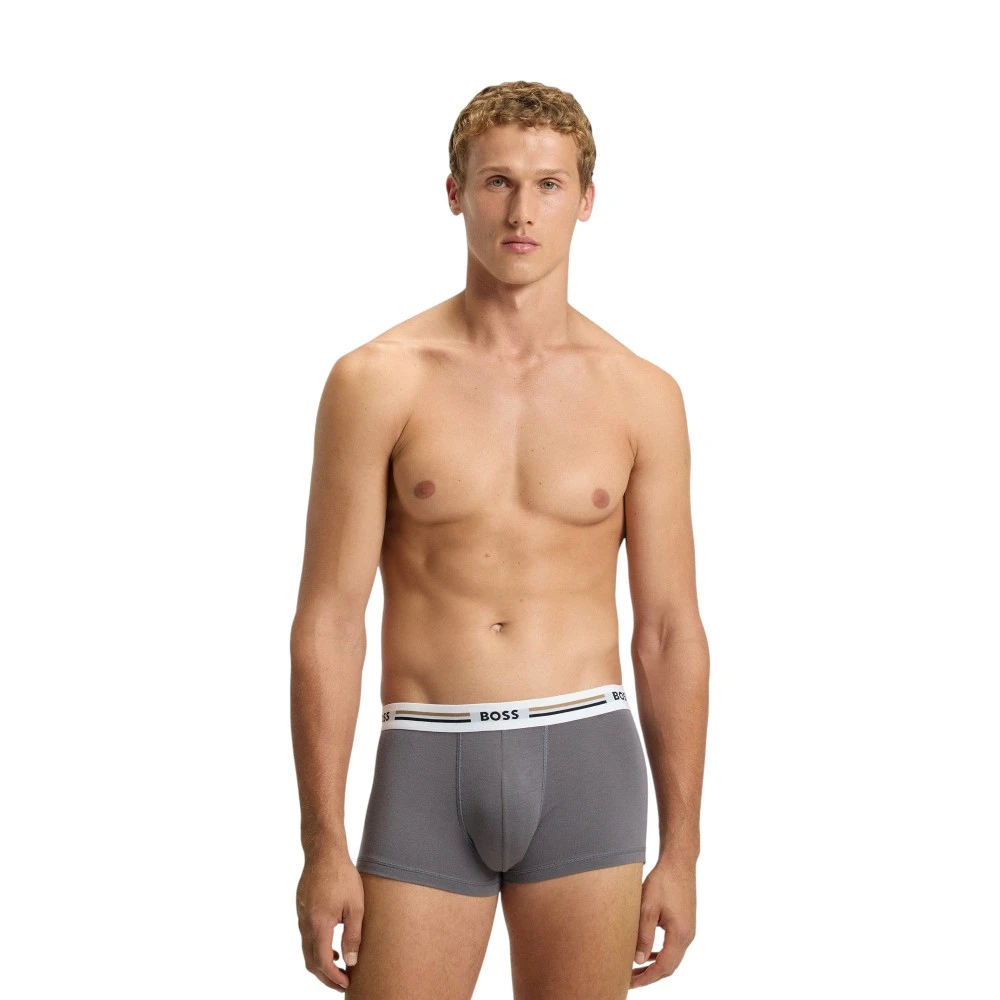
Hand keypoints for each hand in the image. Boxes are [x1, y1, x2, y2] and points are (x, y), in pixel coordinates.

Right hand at [296, 854, 364, 991]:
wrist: (324, 853)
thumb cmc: (342, 876)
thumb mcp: (355, 906)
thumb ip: (353, 935)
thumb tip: (351, 961)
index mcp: (319, 924)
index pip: (322, 962)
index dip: (333, 977)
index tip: (346, 982)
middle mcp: (306, 923)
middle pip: (311, 961)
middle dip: (325, 977)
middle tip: (342, 982)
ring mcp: (301, 916)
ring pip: (307, 950)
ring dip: (321, 963)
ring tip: (339, 966)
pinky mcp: (302, 910)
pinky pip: (306, 937)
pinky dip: (317, 948)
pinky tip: (332, 945)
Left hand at [630, 859, 695, 988]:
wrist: (679, 862)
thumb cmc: (663, 881)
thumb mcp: (648, 907)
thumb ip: (644, 935)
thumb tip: (639, 960)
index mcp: (680, 935)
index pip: (664, 967)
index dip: (647, 978)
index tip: (631, 983)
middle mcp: (687, 936)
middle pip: (669, 966)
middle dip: (649, 975)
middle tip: (629, 980)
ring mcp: (687, 930)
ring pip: (671, 957)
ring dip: (654, 965)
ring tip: (635, 970)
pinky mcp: (684, 923)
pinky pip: (672, 946)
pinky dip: (660, 954)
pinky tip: (648, 953)